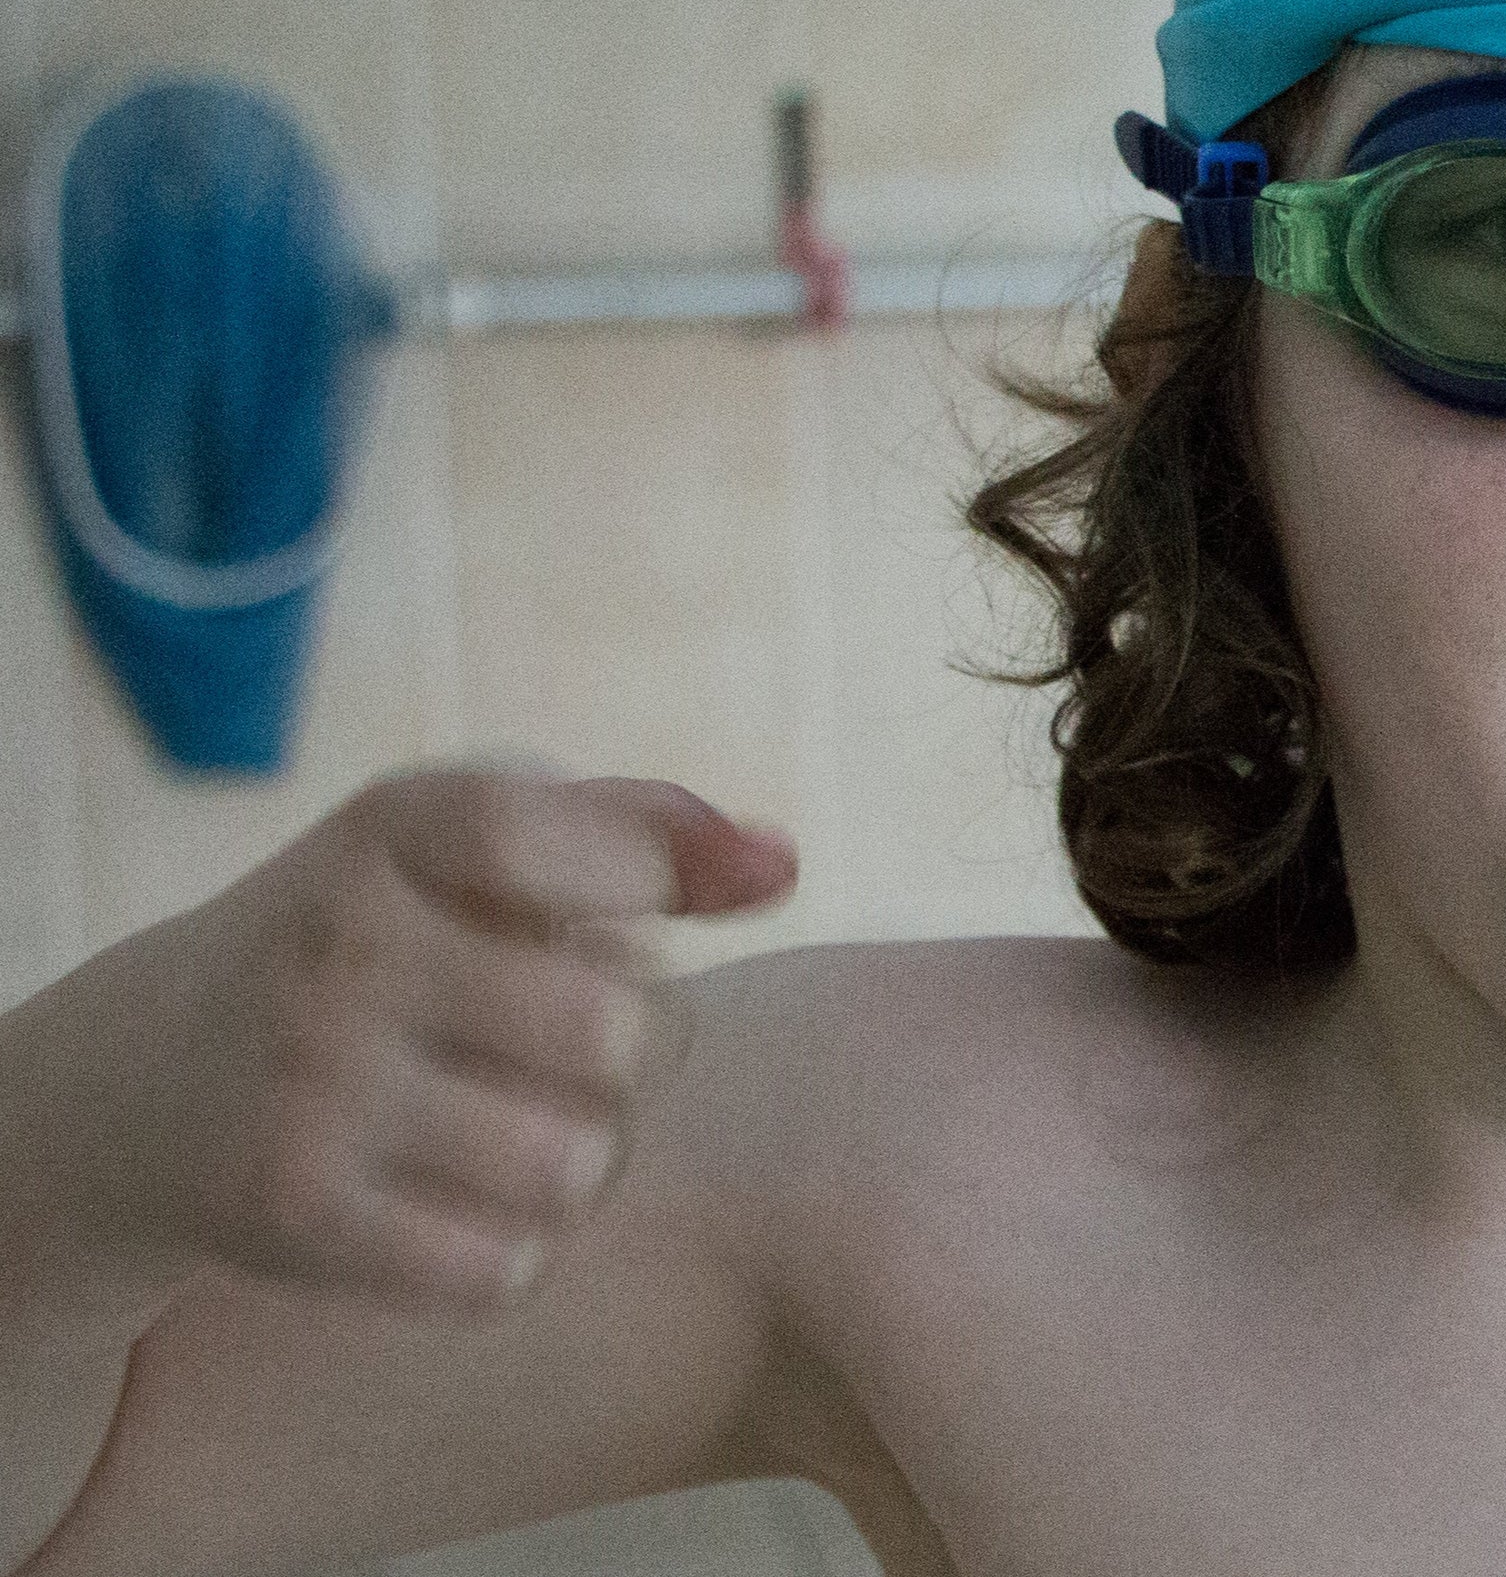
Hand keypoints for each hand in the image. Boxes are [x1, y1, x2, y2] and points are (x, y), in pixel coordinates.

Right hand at [143, 768, 797, 1317]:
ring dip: (582, 1163)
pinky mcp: (288, 1214)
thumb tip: (781, 864)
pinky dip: (509, 1252)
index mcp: (396, 829)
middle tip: (568, 1048)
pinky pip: (503, 1268)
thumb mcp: (479, 854)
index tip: (615, 917)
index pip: (592, 847)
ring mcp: (308, 1083)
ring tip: (524, 1127)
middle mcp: (343, 946)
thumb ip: (649, 834)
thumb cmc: (379, 947)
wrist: (131, 1087)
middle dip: (633, 1052)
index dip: (646, 894)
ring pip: (577, 1165)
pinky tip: (458, 1205)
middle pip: (623, 1034)